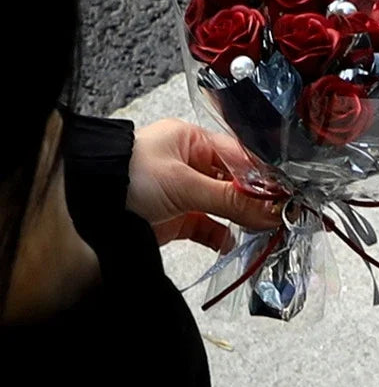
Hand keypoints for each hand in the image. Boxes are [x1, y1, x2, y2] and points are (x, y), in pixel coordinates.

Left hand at [127, 118, 283, 249]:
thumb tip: (270, 211)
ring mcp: (185, 193)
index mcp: (192, 141)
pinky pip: (210, 228)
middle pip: (235, 184)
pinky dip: (223, 237)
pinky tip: (234, 244)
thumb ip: (229, 199)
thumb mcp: (183, 184)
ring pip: (225, 207)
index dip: (263, 177)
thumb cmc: (127, 178)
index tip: (285, 195)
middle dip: (257, 201)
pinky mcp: (179, 219)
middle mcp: (191, 165)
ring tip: (264, 233)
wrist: (86, 209)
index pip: (239, 157)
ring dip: (242, 221)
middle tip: (281, 217)